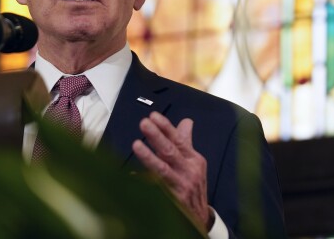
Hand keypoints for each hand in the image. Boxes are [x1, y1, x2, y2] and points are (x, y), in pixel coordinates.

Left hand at [132, 112, 212, 230]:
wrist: (200, 217)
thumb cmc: (194, 185)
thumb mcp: (194, 162)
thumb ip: (186, 141)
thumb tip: (186, 122)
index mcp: (193, 159)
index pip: (178, 139)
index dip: (166, 127)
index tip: (153, 116)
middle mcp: (188, 171)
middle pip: (170, 151)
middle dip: (157, 136)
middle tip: (144, 123)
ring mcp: (180, 186)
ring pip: (163, 170)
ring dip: (149, 157)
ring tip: (136, 145)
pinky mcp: (172, 200)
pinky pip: (155, 190)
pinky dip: (144, 182)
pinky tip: (133, 176)